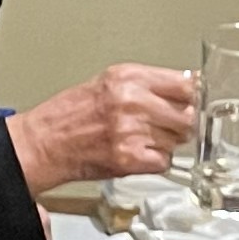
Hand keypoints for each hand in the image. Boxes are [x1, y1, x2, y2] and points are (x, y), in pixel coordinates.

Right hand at [8, 63, 196, 190]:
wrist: (44, 142)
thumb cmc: (72, 113)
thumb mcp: (111, 82)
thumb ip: (149, 83)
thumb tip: (189, 86)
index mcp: (128, 77)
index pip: (185, 85)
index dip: (193, 97)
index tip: (193, 102)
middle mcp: (132, 100)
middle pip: (187, 115)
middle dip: (180, 124)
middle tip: (164, 126)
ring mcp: (131, 130)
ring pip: (177, 141)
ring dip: (166, 144)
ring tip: (141, 139)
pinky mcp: (129, 157)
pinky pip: (163, 162)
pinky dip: (155, 162)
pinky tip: (137, 154)